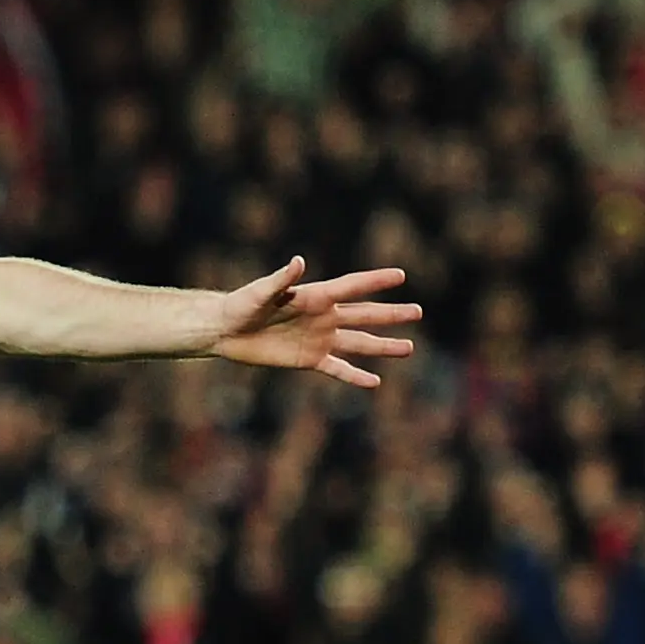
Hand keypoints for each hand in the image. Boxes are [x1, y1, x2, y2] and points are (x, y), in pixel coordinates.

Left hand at [210, 260, 419, 387]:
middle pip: (365, 314)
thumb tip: (298, 262)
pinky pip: (337, 369)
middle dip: (391, 314)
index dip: (375, 281)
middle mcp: (323, 316)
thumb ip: (282, 279)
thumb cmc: (241, 305)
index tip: (401, 275)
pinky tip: (374, 382)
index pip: (352, 286)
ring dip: (383, 346)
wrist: (226, 330)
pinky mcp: (308, 359)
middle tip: (418, 312)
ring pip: (358, 342)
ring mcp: (318, 339)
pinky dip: (354, 376)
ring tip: (409, 349)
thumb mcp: (260, 292)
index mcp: (316, 296)